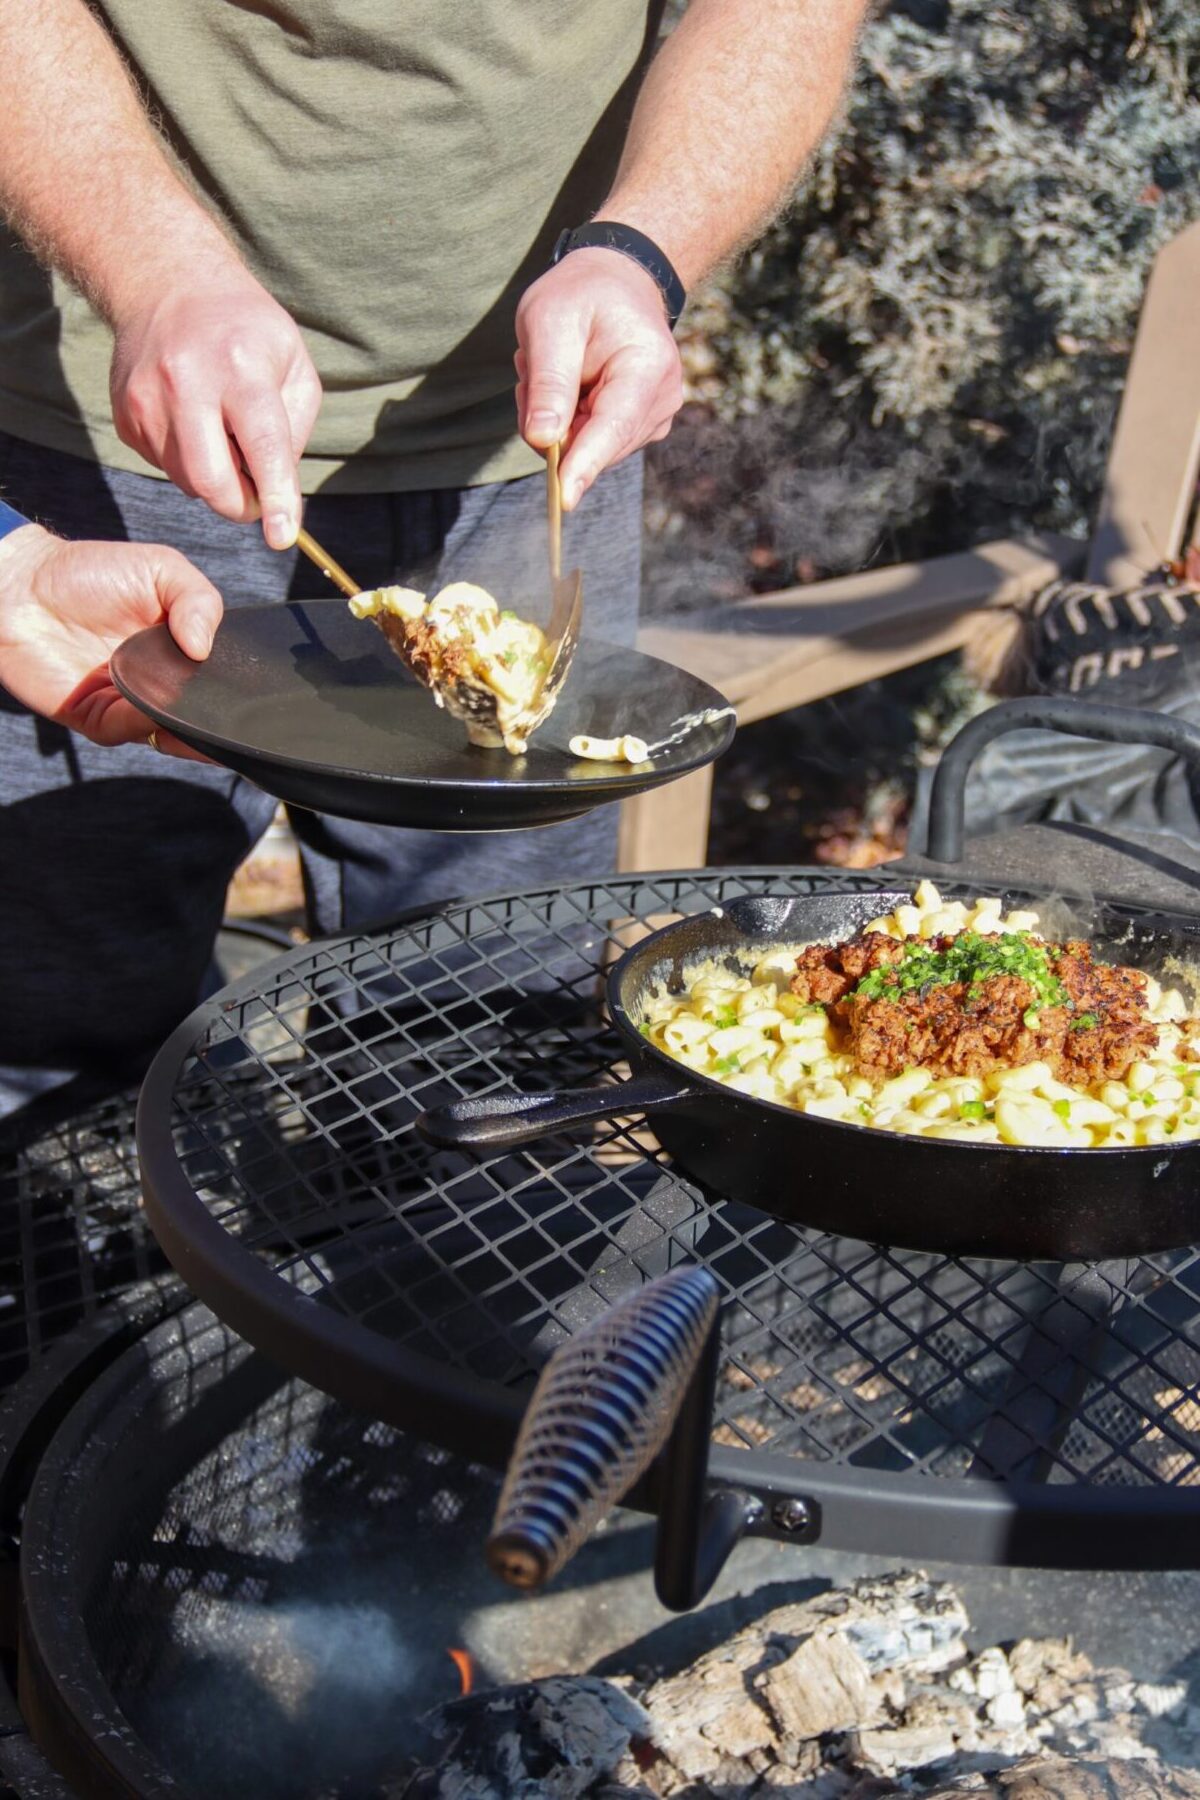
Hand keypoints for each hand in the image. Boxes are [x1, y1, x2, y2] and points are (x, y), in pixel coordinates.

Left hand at [0, 524, 220, 752]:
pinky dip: (145, 722)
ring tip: (200, 714)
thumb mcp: (161, 569)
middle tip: (240, 717)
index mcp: (182, 654)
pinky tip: (155, 708)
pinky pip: (128, 730)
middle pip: (200, 716)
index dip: (239, 689)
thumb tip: (206, 649)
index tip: (259, 692)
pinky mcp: (96, 717)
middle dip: (219, 721)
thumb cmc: (89, 572)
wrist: (21, 583)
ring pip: (168, 732)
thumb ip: (198, 600)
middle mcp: (159, 685)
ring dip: (186, 727)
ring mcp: (128, 705)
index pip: (221, 682)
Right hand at [109, 262, 321, 549]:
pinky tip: (193, 423)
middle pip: (212, 480)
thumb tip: (277, 491)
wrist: (167, 283)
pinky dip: (188, 461)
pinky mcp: (125, 416)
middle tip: (257, 494)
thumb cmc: (246, 329)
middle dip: (241, 504)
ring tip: (224, 434)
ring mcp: (147, 400)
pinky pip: (164, 467)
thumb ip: (294, 430)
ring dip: (215, 479)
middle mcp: (186, 383)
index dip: (274, 496)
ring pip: (187, 482)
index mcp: (240, 367)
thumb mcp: (293, 363)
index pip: (261, 444)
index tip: (281, 536)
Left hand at [515, 248, 682, 508]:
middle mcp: (661, 400)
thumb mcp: (551, 321)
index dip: (585, 463)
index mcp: (648, 366)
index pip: (613, 427)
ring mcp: (653, 419)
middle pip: (594, 444)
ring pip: (586, 449)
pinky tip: (567, 384)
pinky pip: (588, 445)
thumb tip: (543, 439)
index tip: (564, 498)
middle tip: (533, 368)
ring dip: (556, 418)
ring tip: (555, 367)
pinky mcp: (638, 430)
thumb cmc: (582, 295)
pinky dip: (566, 422)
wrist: (616, 283)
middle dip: (552, 421)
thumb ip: (549, 381)